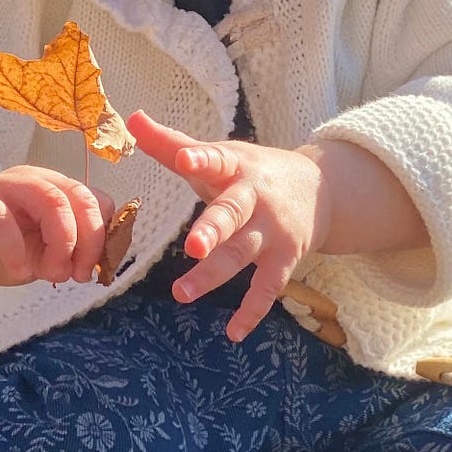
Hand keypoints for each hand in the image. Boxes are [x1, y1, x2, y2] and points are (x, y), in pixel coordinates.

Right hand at [0, 165, 116, 287]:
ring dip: (61, 242)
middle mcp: (34, 181)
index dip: (103, 237)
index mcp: (57, 189)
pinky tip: (19, 271)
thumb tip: (90, 267)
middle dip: (88, 241)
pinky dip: (16, 249)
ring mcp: (4, 187)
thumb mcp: (42, 256)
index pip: (96, 201)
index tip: (95, 270)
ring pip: (50, 200)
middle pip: (78, 198)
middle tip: (77, 276)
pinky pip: (1, 220)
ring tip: (52, 274)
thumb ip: (68, 255)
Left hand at [128, 111, 330, 341]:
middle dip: (213, 230)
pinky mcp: (285, 259)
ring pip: (241, 255)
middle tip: (192, 247)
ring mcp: (272, 232)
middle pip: (232, 214)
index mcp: (235, 167)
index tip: (185, 158)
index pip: (216, 160)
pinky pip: (267, 289)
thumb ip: (171, 144)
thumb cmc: (252, 171)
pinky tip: (233, 333)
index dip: (200, 158)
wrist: (320, 189)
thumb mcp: (218, 154)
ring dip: (213, 276)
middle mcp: (255, 199)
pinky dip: (251, 312)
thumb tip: (131, 117)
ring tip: (181, 294)